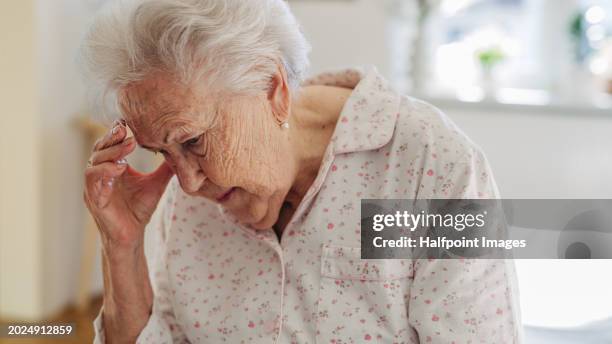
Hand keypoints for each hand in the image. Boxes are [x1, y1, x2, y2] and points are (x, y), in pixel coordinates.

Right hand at [84, 119, 173, 248]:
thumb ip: (166, 167)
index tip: (128, 122)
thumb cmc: (140, 209)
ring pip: (94, 161)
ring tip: (128, 146)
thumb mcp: (156, 183)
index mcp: (112, 167)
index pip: (109, 144)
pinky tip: (119, 167)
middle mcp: (100, 174)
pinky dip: (104, 171)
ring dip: (110, 152)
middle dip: (112, 137)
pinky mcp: (94, 198)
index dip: (116, 132)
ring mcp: (94, 186)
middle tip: (127, 130)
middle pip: (99, 148)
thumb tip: (183, 150)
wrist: (133, 235)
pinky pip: (92, 180)